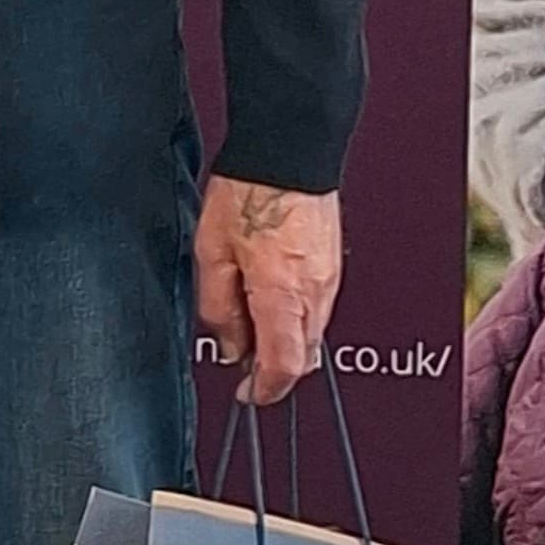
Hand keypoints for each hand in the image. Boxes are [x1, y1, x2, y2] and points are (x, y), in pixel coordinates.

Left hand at [194, 177, 342, 404]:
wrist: (288, 150)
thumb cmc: (249, 191)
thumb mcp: (212, 252)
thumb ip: (219, 307)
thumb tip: (231, 345)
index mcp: (282, 294)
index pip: (283, 367)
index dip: (265, 390)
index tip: (247, 394)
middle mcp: (314, 294)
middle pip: (301, 357)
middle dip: (273, 367)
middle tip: (242, 354)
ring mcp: (329, 280)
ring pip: (310, 334)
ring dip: (283, 340)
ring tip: (249, 313)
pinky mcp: (333, 266)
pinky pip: (316, 309)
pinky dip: (295, 316)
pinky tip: (270, 294)